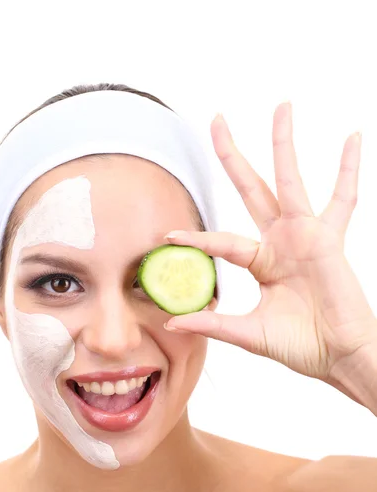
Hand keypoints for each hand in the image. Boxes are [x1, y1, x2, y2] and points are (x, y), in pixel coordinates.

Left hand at [164, 103, 376, 384]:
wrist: (339, 357)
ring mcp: (305, 236)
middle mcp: (280, 241)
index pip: (221, 242)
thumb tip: (172, 323)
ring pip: (291, 180)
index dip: (196, 240)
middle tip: (216, 120)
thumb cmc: (301, 346)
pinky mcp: (329, 239)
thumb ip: (214, 323)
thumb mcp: (248, 333)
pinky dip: (349, 169)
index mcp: (261, 262)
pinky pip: (343, 198)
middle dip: (233, 155)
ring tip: (281, 106)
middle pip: (251, 188)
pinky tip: (352, 137)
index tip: (167, 237)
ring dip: (284, 144)